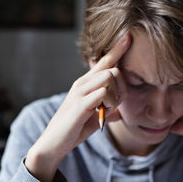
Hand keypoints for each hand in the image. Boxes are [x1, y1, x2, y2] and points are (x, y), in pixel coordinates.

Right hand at [25, 34, 130, 181]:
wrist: (54, 143)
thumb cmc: (73, 130)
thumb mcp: (93, 119)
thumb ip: (106, 112)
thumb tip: (119, 115)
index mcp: (85, 84)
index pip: (104, 61)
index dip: (117, 49)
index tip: (128, 38)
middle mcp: (81, 83)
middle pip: (113, 70)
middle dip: (121, 89)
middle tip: (112, 106)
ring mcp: (79, 92)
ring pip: (109, 78)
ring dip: (115, 96)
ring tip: (105, 111)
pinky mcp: (79, 104)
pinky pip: (103, 93)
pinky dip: (109, 103)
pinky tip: (101, 114)